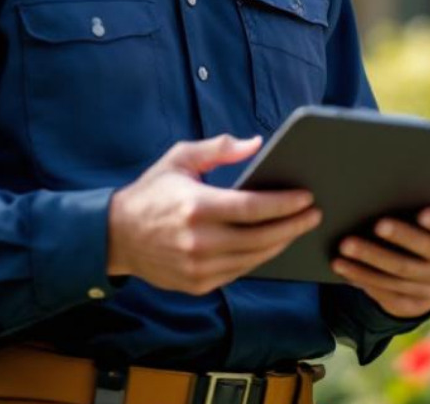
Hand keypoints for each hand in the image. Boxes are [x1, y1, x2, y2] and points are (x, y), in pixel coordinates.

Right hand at [107, 135, 320, 294]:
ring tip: (298, 228)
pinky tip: (271, 244)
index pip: (252, 208)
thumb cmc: (152, 192)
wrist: (116, 236)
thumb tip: (257, 143)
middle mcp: (199, 241)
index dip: (284, 204)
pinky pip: (239, 272)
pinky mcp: (196, 284)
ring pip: (253, 259)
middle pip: (260, 237)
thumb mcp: (180, 158)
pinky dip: (258, 259)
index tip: (306, 197)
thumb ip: (218, 149)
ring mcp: (198, 267)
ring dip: (280, 244)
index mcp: (196, 207)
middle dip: (293, 225)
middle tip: (313, 215)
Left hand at [330, 207, 429, 317]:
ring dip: (370, 261)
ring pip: (401, 275)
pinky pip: (388, 293)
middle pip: (425, 253)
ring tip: (345, 247)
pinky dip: (364, 280)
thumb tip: (386, 184)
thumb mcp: (429, 206)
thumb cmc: (421, 219)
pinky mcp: (415, 303)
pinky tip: (345, 268)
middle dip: (399, 238)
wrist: (428, 261)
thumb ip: (418, 197)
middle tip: (375, 225)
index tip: (422, 214)